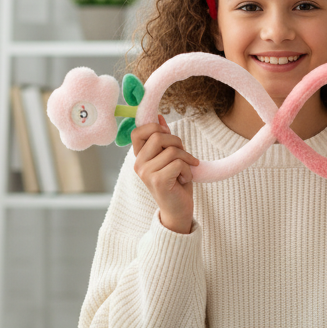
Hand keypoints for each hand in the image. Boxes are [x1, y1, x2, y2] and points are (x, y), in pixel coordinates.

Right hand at [131, 114, 199, 233]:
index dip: (155, 127)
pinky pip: (178, 163)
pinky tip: (184, 180)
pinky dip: (188, 170)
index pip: (138, 131)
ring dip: (186, 160)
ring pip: (172, 151)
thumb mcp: (170, 158)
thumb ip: (164, 140)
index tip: (168, 134)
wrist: (178, 210)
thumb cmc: (176, 183)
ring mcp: (146, 173)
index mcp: (140, 157)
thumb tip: (160, 117)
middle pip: (158, 136)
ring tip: (185, 171)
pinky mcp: (157, 181)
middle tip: (184, 156)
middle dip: (177, 142)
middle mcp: (139, 164)